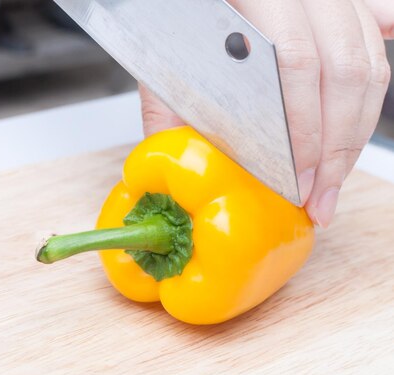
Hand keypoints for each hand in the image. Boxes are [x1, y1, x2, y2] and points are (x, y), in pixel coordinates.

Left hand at [140, 0, 392, 227]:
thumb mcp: (161, 60)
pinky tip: (365, 109)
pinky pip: (372, 33)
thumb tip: (178, 166)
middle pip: (343, 68)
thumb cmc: (175, 19)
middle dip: (336, 147)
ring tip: (333, 176)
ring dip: (356, 130)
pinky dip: (376, 72)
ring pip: (366, 64)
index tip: (296, 180)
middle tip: (319, 196)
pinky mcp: (340, 4)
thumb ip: (167, 107)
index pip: (296, 61)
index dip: (303, 129)